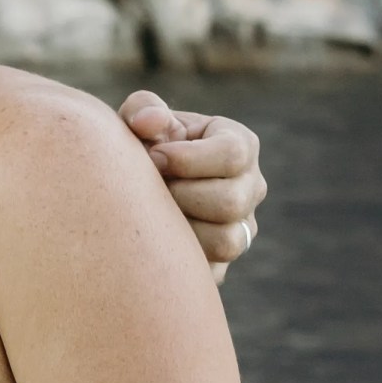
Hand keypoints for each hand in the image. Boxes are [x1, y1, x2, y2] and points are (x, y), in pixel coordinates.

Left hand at [117, 93, 264, 271]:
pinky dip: (179, 259)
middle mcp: (250, 188)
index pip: (233, 154)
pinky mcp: (222, 265)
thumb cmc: (141, 149)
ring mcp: (241, 229)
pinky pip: (210, 272)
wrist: (132, 194)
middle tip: (152, 190)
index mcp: (239, 145)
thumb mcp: (138, 121)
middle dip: (181, 196)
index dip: (187, 159)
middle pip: (230, 202)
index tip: (154, 158)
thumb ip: (142, 110)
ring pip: (226, 242)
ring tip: (156, 214)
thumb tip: (150, 122)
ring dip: (181, 228)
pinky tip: (157, 238)